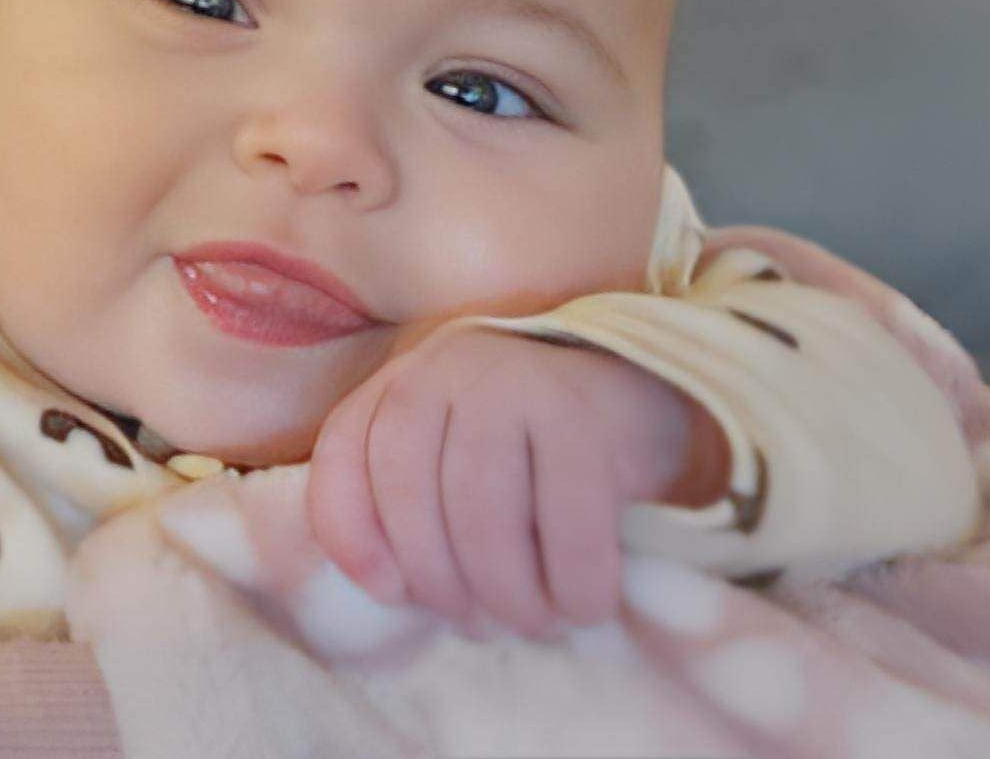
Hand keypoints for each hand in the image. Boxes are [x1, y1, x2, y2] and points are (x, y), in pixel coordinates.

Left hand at [307, 327, 723, 638]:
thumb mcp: (456, 456)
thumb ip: (410, 502)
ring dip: (506, 592)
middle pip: (412, 493)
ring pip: (481, 511)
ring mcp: (517, 381)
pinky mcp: (585, 414)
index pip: (345, 449)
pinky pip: (567, 520)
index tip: (389, 594)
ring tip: (534, 621)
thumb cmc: (535, 453)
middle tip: (479, 623)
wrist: (644, 396)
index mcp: (407, 379)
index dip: (350, 531)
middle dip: (440, 581)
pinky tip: (585, 602)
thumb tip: (388, 589)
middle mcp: (450, 366)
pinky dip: (574, 582)